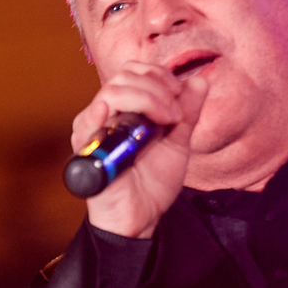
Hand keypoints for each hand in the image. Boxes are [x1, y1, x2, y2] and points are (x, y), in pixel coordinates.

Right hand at [70, 61, 210, 238]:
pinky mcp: (86, 146)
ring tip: (164, 122)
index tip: (180, 94)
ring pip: (111, 92)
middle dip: (156, 87)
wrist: (142, 216)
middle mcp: (110, 113)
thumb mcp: (178, 143)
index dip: (159, 75)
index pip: (136, 71)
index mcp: (129, 109)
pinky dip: (101, 111)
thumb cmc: (153, 183)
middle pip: (125, 76)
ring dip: (144, 98)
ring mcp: (96, 128)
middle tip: (174, 113)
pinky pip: (87, 121)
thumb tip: (200, 80)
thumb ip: (188, 112)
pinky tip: (114, 112)